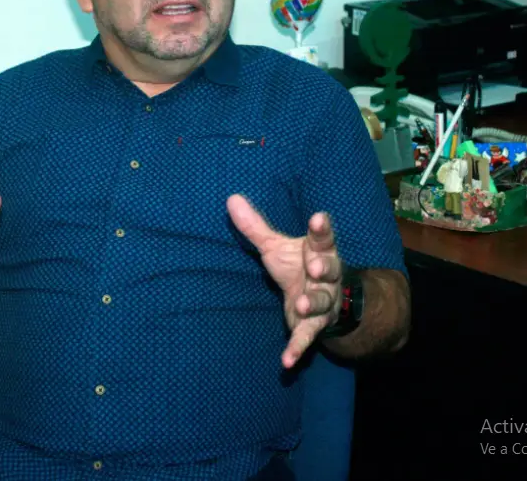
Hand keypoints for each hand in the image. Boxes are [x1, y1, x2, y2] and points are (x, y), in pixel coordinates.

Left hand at [227, 194, 342, 368]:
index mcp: (318, 252)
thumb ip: (256, 227)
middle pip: (329, 270)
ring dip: (312, 304)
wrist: (325, 300)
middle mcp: (326, 277)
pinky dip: (297, 349)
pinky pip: (307, 337)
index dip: (321, 229)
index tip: (318, 217)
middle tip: (315, 267)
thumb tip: (230, 199)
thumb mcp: (277, 246)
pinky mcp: (314, 326)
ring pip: (322, 303)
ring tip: (300, 304)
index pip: (322, 237)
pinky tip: (287, 361)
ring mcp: (323, 302)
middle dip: (324, 268)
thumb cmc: (298, 265)